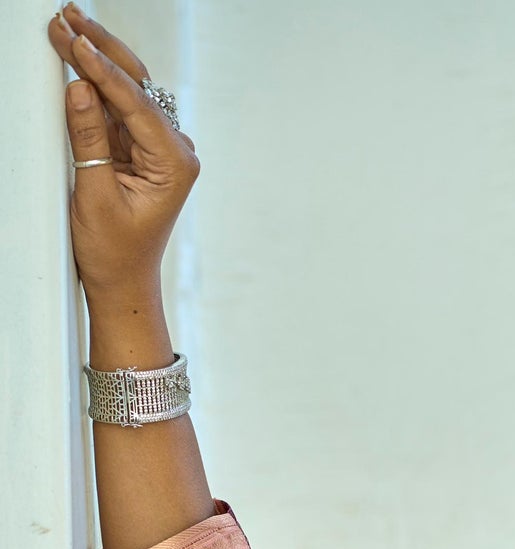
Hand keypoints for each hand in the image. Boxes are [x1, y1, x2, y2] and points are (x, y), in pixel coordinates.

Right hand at [47, 6, 198, 302]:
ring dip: (94, 56)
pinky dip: (92, 80)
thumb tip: (80, 88)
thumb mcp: (95, 196)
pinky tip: (72, 53)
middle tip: (66, 16)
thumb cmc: (114, 251)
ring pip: (125, 88)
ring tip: (64, 24)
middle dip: (100, 49)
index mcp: (175, 163)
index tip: (74, 40)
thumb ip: (89, 140)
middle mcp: (174, 149)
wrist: (121, 281)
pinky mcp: (139, 145)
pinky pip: (115, 104)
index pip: (137, 104)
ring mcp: (157, 145)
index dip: (102, 69)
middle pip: (136, 85)